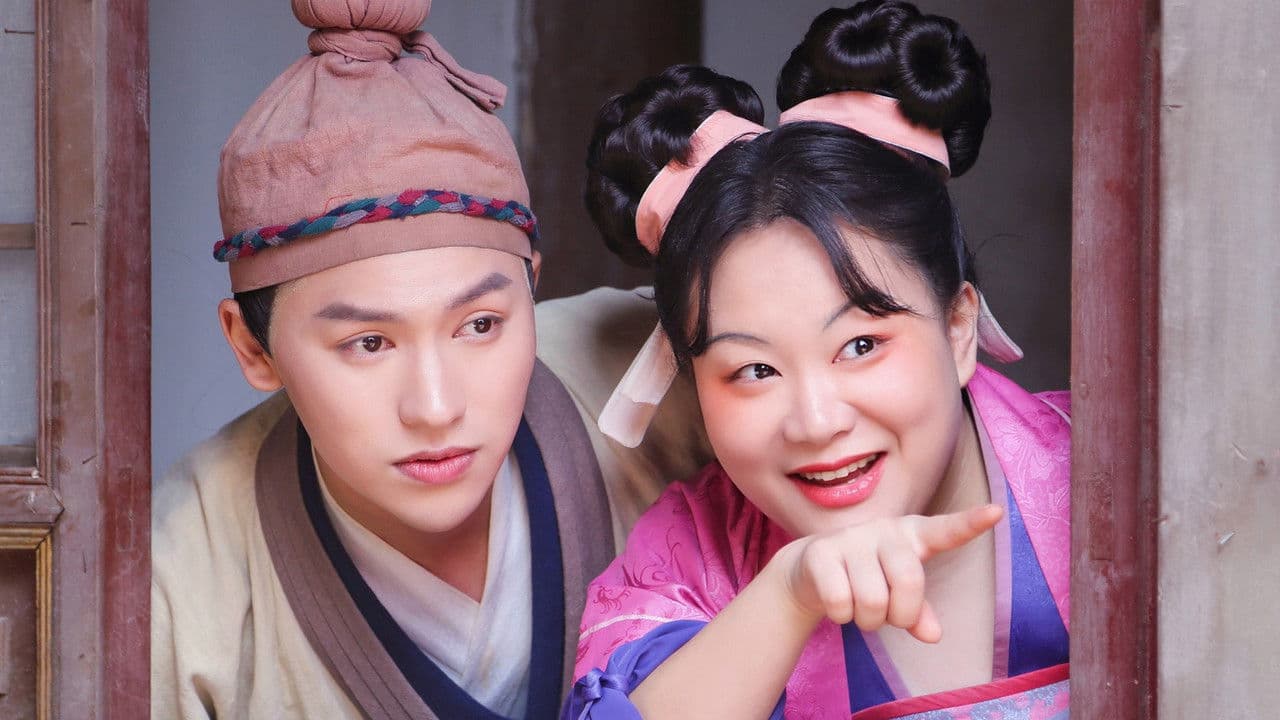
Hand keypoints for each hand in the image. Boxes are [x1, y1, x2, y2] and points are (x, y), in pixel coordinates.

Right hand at [773, 504, 1002, 642]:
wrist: (809, 571)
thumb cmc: (867, 581)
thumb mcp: (898, 595)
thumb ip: (919, 612)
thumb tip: (933, 635)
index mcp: (911, 537)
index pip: (944, 531)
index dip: (969, 524)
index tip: (997, 512)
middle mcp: (883, 530)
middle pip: (909, 580)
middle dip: (900, 614)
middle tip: (888, 619)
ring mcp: (850, 537)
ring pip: (872, 600)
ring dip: (868, 621)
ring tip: (859, 610)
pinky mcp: (820, 552)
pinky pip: (840, 602)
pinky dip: (842, 617)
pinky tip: (836, 605)